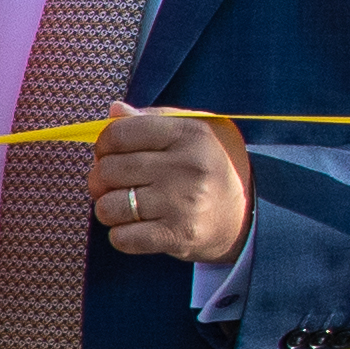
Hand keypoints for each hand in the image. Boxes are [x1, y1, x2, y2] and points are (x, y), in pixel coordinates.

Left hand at [93, 106, 251, 263]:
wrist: (247, 215)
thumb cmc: (208, 167)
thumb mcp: (191, 132)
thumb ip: (151, 119)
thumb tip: (114, 110)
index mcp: (189, 134)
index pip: (118, 134)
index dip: (104, 145)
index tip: (110, 154)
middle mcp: (187, 166)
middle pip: (109, 170)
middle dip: (102, 179)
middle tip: (118, 184)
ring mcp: (183, 203)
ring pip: (108, 207)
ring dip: (110, 209)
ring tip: (129, 206)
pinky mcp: (178, 235)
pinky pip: (121, 238)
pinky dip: (122, 236)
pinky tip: (139, 227)